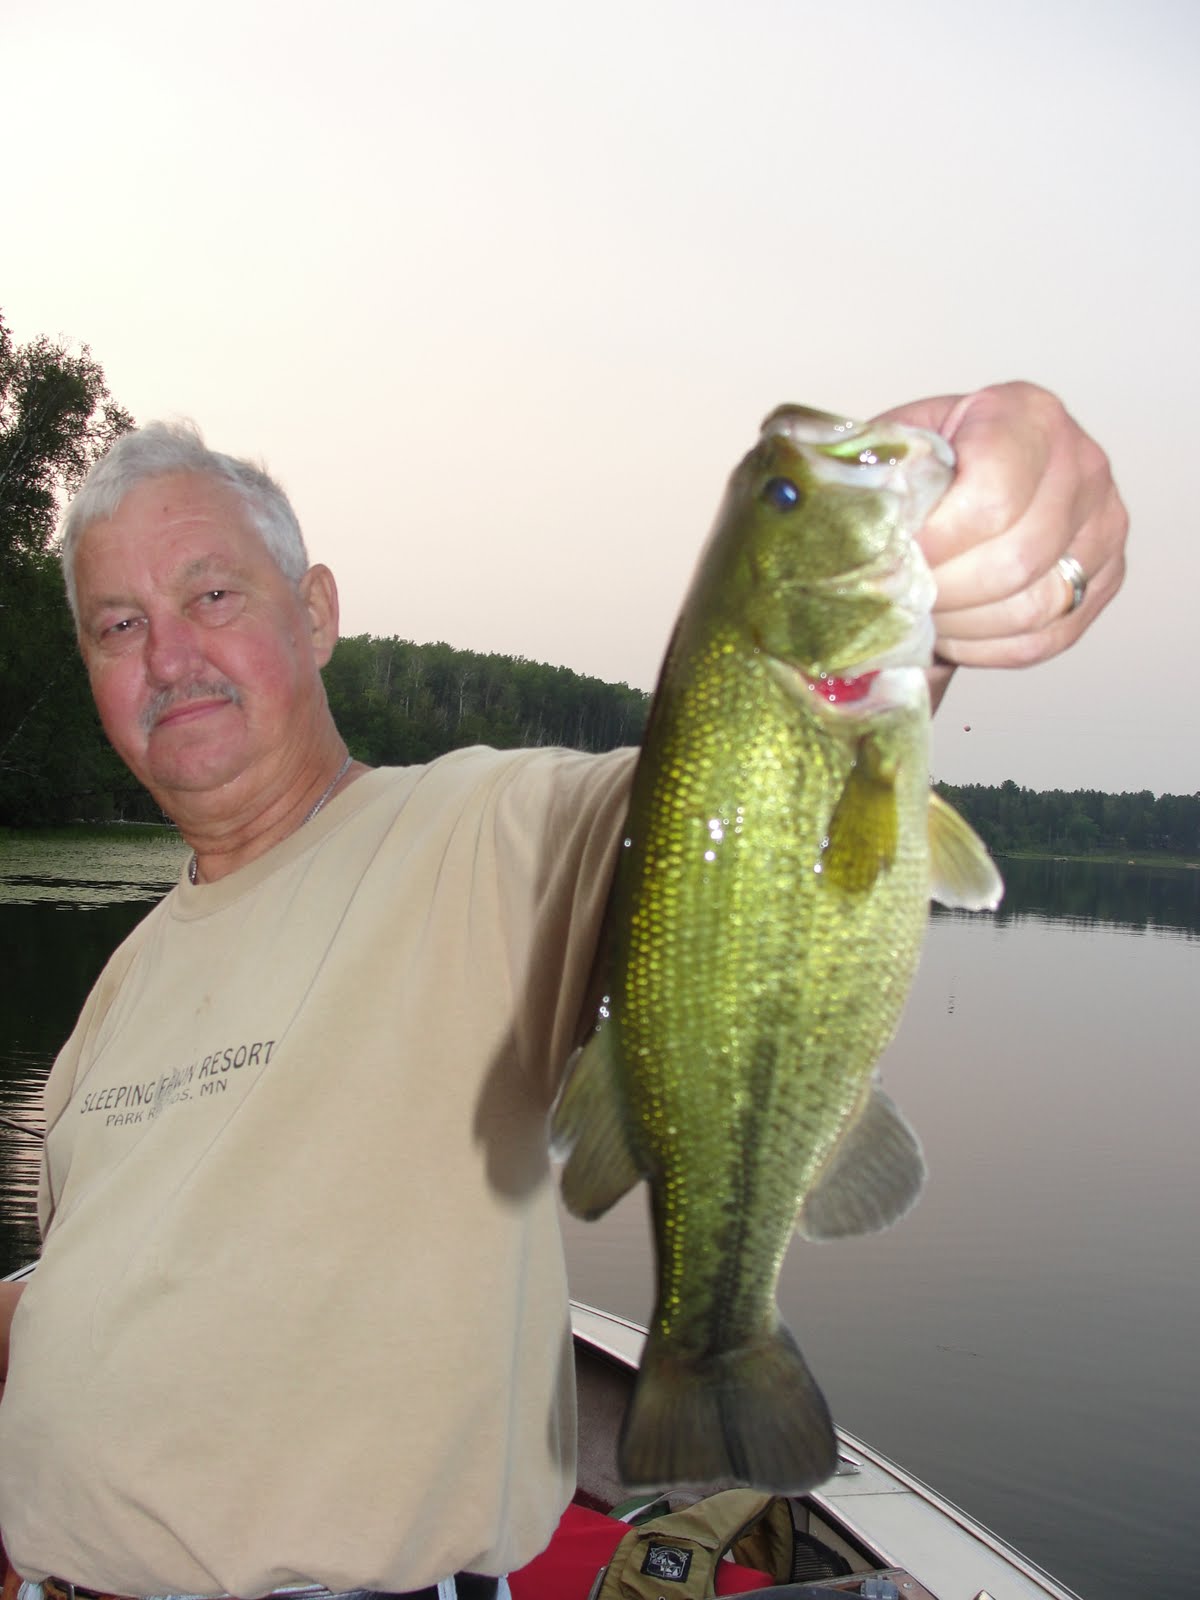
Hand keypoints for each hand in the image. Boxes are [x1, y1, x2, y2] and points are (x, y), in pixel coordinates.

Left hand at [877, 382, 1127, 700]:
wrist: (965, 476)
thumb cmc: (925, 464)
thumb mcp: (895, 449)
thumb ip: (876, 482)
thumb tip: (846, 535)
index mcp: (1027, 414)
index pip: (993, 495)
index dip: (936, 541)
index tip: (894, 557)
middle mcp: (1082, 464)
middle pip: (1015, 559)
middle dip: (944, 590)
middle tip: (900, 597)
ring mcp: (1104, 525)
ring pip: (1032, 605)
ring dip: (962, 622)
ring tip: (922, 611)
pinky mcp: (1105, 580)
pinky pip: (1045, 637)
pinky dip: (987, 646)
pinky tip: (952, 629)